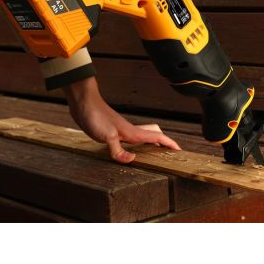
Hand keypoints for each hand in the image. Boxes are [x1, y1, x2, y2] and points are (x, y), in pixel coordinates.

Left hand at [63, 76, 180, 162]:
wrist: (84, 103)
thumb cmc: (95, 115)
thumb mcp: (107, 136)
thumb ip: (118, 150)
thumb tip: (133, 160)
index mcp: (132, 132)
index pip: (156, 137)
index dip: (169, 143)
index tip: (179, 150)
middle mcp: (129, 132)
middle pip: (152, 138)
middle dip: (163, 145)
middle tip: (170, 154)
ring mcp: (121, 131)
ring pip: (141, 139)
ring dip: (150, 146)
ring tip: (154, 155)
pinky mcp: (111, 132)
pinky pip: (128, 142)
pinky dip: (133, 148)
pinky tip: (128, 152)